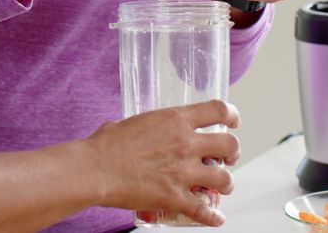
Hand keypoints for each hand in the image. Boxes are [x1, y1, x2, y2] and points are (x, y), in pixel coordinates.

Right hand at [84, 100, 241, 226]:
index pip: (218, 110)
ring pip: (225, 179)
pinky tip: (215, 217)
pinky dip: (213, 216)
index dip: (232, 116)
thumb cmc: (104, 146)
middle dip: (233, 153)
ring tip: (220, 188)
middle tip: (227, 158)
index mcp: (174, 120)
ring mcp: (183, 172)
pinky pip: (205, 211)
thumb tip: (139, 130)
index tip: (233, 122)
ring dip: (226, 184)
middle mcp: (185, 143)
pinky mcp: (175, 197)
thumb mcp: (128, 123)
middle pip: (230, 145)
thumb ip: (143, 126)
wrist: (94, 169)